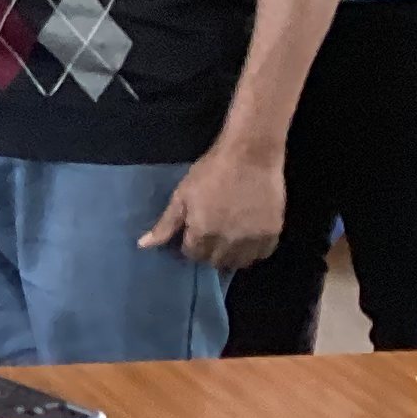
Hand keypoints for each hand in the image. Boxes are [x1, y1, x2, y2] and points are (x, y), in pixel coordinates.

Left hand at [142, 139, 285, 269]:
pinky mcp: (273, 232)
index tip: (193, 234)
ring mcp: (253, 238)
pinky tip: (247, 239)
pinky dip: (254, 251)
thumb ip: (165, 224)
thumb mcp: (181, 196)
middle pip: (216, 261)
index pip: (193, 255)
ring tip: (228, 240)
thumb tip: (143, 246)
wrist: (250, 155)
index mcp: (202, 233)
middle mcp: (228, 241)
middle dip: (210, 252)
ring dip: (231, 256)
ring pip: (240, 262)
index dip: (191, 245)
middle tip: (211, 235)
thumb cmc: (210, 172)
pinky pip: (263, 254)